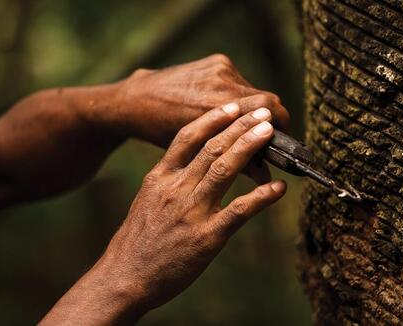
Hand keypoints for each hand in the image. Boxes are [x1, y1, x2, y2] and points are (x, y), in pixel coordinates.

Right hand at [42, 102, 286, 324]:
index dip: (212, 119)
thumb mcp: (146, 201)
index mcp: (159, 178)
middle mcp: (175, 189)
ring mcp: (191, 212)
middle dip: (240, 126)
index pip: (187, 138)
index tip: (232, 107)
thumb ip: (167, 182)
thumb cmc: (135, 241)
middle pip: (212, 148)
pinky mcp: (207, 237)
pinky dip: (261, 197)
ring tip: (269, 132)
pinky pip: (239, 211)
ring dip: (250, 147)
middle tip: (262, 113)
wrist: (123, 277)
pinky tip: (278, 188)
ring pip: (225, 169)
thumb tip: (190, 168)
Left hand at [115, 54, 289, 146]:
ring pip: (253, 91)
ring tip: (238, 126)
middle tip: (264, 137)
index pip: (271, 110)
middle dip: (267, 120)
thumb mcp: (197, 151)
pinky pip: (239, 81)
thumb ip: (235, 162)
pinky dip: (237, 97)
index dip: (280, 127)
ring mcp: (220, 68)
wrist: (138, 99)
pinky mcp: (217, 60)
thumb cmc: (162, 131)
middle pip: (266, 100)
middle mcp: (222, 83)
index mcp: (218, 106)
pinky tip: (222, 108)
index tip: (278, 141)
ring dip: (251, 110)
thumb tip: (266, 177)